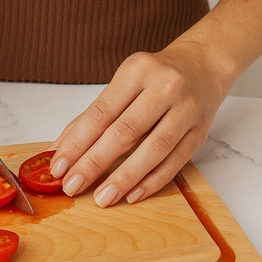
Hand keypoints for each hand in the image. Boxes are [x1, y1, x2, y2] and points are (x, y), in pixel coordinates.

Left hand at [50, 44, 230, 205]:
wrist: (203, 65)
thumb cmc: (155, 78)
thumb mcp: (122, 85)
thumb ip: (90, 118)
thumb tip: (59, 150)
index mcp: (137, 70)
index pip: (101, 113)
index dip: (77, 143)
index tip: (59, 167)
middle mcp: (164, 86)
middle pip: (125, 132)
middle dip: (94, 163)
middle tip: (73, 185)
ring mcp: (186, 109)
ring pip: (153, 148)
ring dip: (124, 177)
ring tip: (103, 197)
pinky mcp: (201, 131)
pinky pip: (175, 161)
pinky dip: (152, 180)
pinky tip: (133, 194)